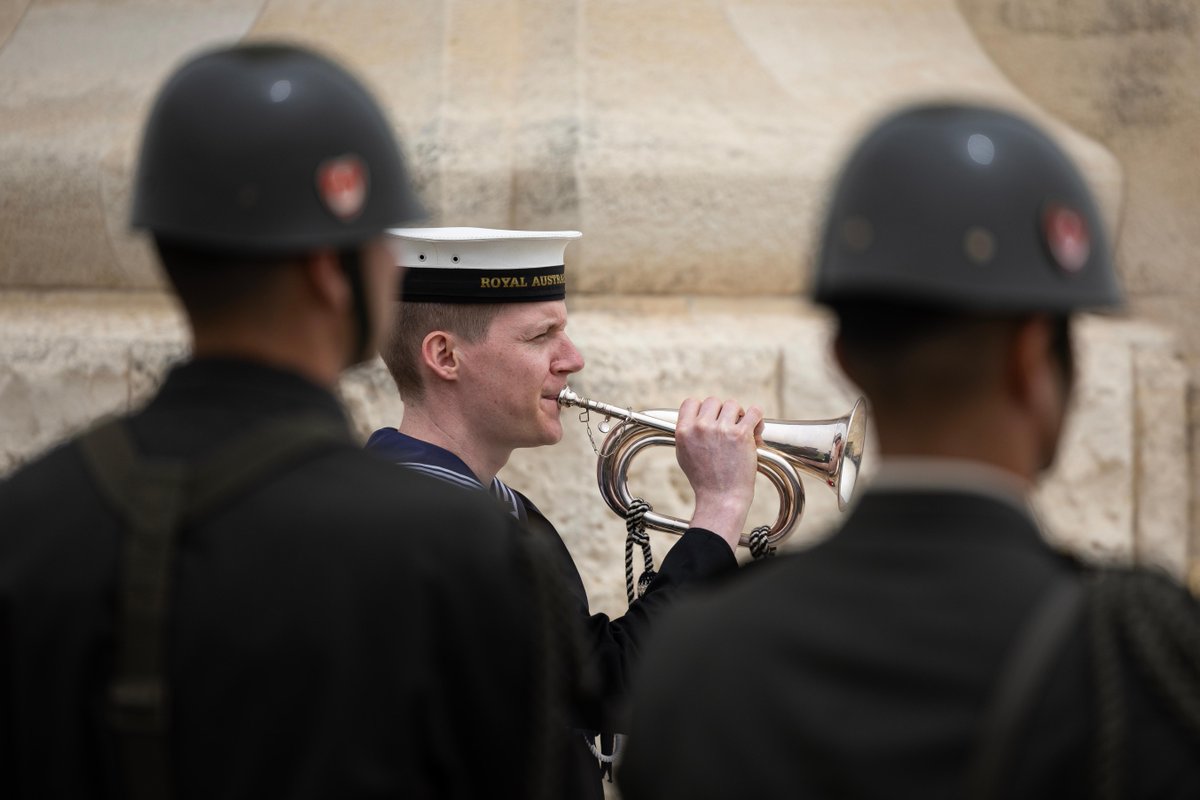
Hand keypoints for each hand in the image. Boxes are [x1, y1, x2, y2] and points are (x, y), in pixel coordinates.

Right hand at [673, 397, 764, 551]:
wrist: (721, 498)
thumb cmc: (704, 480)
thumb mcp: (684, 455)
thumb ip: (687, 433)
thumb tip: (695, 416)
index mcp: (683, 431)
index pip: (691, 402)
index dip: (702, 409)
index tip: (711, 420)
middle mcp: (700, 427)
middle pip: (713, 401)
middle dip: (722, 414)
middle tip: (728, 429)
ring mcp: (721, 430)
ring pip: (733, 405)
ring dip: (739, 416)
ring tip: (742, 431)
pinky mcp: (740, 434)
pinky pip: (754, 411)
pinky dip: (757, 418)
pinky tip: (756, 429)